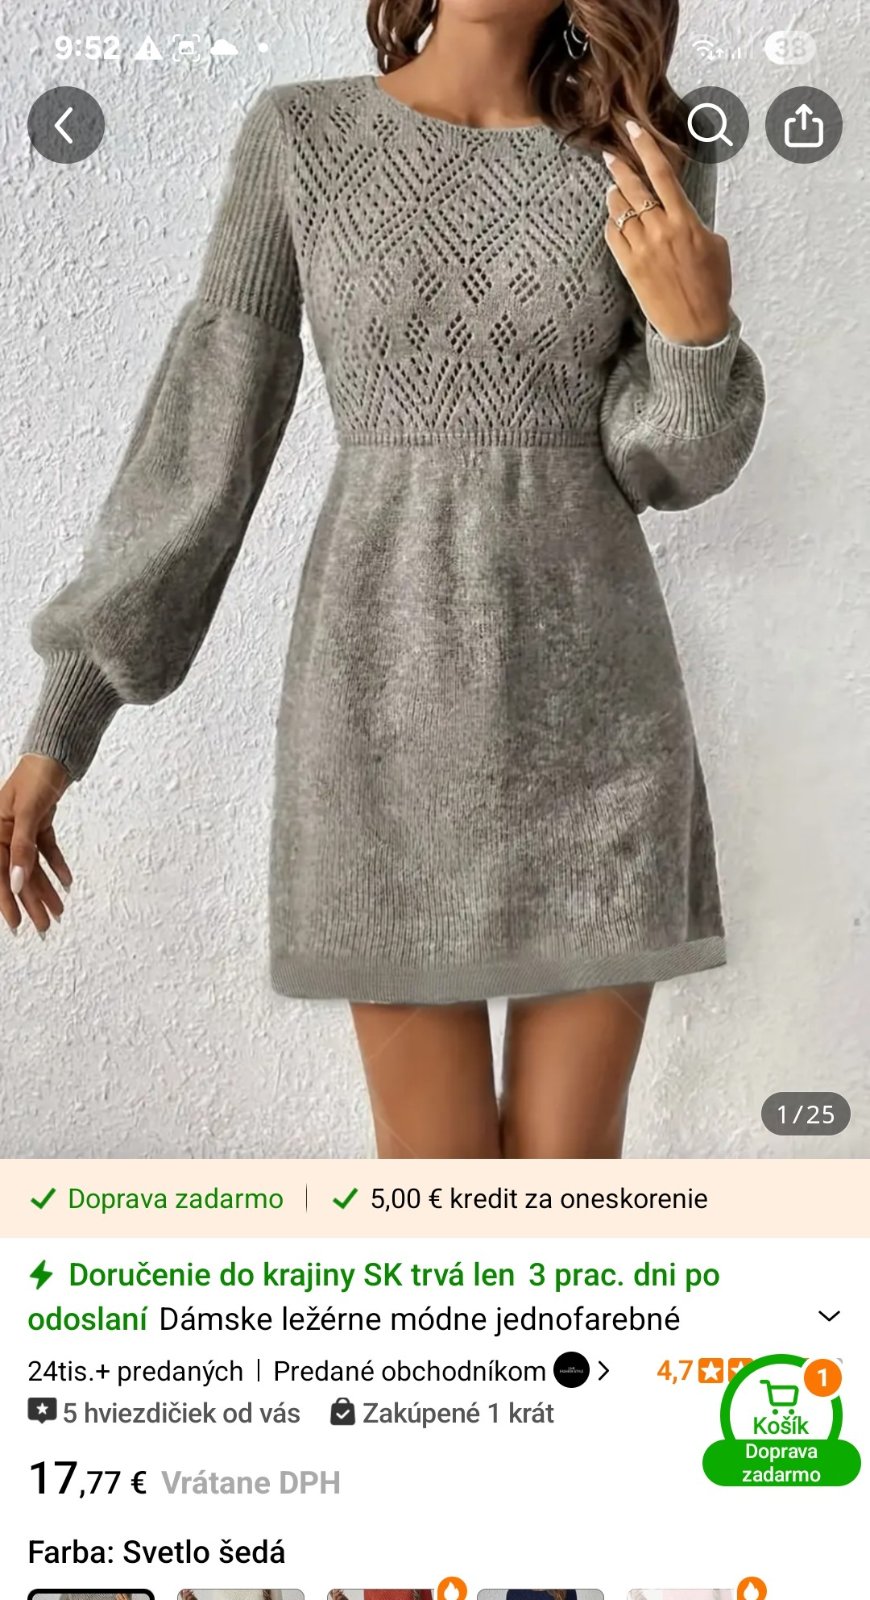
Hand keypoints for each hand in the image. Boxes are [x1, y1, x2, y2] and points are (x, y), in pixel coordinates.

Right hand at [0, 754, 72, 935]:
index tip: (17, 923)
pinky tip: (67, 882)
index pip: (0, 874)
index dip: (7, 901)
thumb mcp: (29, 814)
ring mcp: (21, 828)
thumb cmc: (36, 777)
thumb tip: (18, 883)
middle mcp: (4, 832)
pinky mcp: (38, 823)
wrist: (55, 752)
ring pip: (33, 866)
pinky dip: (56, 865)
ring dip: (46, 888)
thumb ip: (23, 848)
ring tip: (59, 911)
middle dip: (32, 902)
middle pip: (18, 874)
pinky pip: (45, 850)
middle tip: (44, 927)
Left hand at [604, 121, 732, 346]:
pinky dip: (612, 224)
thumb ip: (695, 223)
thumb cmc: (712, 286)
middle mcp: (660, 232)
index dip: (646, 148)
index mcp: (685, 222)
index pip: (662, 175)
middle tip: (610, 156)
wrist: (695, 327)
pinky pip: (613, 236)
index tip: (634, 130)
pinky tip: (615, 221)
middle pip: (634, 188)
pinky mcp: (629, 268)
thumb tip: (678, 212)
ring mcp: (642, 250)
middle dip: (620, 168)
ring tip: (615, 189)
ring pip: (619, 211)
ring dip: (615, 196)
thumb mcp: (715, 246)